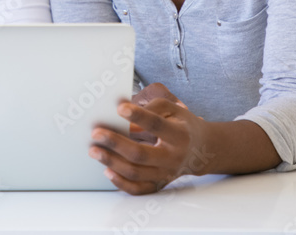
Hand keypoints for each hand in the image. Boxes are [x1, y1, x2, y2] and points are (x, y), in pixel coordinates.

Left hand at [90, 83, 208, 194]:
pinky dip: (121, 183)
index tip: (119, 107)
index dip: (138, 116)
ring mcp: (166, 173)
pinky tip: (107, 170)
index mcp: (179, 135)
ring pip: (136, 173)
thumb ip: (153, 107)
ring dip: (112, 162)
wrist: (201, 150)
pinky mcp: (159, 183)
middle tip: (96, 133)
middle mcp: (173, 157)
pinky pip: (139, 189)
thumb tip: (125, 110)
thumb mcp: (174, 109)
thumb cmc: (183, 125)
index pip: (157, 125)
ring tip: (94, 150)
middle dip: (115, 143)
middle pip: (141, 154)